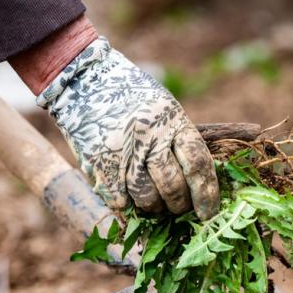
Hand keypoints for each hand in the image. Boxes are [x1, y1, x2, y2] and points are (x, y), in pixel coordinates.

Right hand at [36, 38, 219, 217]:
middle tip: (178, 207)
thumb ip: (180, 142)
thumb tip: (199, 185)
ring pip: (147, 198)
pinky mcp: (98, 163)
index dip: (206, 194)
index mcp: (173, 121)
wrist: (85, 78)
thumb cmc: (133, 97)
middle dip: (179, 205)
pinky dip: (126, 205)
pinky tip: (128, 197)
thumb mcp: (165, 109)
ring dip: (154, 208)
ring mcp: (122, 151)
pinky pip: (119, 200)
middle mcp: (149, 136)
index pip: (198, 165)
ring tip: (153, 202)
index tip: (208, 214)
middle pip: (173, 186)